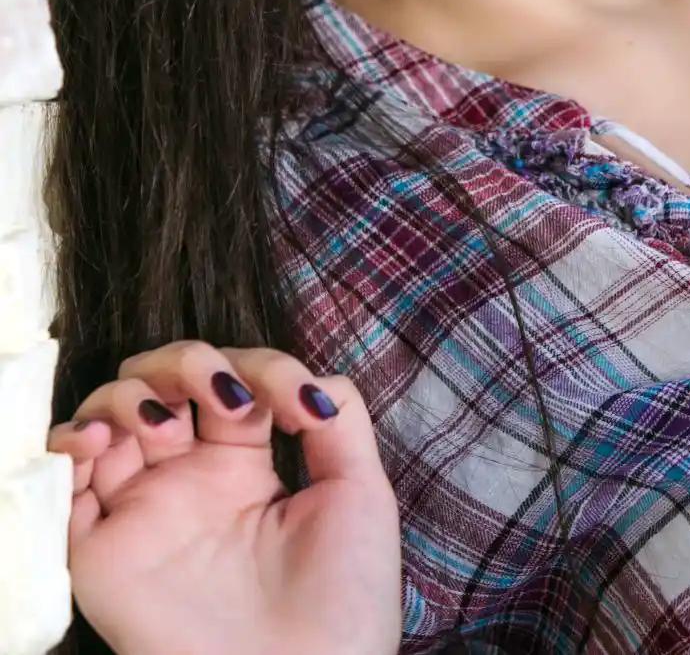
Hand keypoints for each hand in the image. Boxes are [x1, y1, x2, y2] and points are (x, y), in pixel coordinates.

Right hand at [47, 341, 400, 654]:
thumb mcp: (360, 492)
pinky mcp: (102, 554)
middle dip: (182, 361)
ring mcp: (143, 512)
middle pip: (158, 381)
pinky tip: (102, 444)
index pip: (231, 376)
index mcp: (247, 464)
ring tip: (161, 423)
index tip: (295, 407)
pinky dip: (68, 446)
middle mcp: (188, 480)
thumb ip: (338, 415)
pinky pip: (60, 486)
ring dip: (127, 393)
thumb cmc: (344, 598)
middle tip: (218, 396)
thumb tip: (306, 377)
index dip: (259, 366)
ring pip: (105, 415)